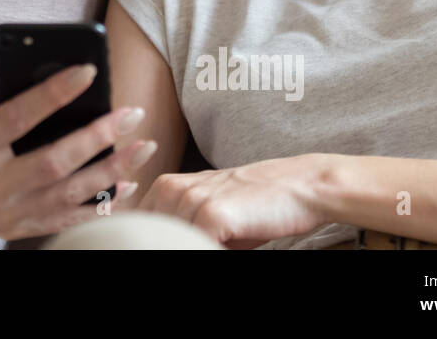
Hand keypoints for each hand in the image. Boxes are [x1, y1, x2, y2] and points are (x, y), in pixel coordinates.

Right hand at [0, 61, 155, 246]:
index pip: (20, 117)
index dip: (55, 92)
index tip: (86, 71)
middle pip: (55, 160)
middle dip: (99, 137)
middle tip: (130, 114)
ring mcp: (4, 211)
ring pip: (67, 193)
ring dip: (109, 173)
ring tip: (140, 149)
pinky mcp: (11, 227)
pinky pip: (61, 219)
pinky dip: (94, 206)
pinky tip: (121, 189)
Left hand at [136, 153, 332, 248]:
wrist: (300, 186)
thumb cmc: (257, 207)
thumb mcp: (208, 215)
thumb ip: (180, 227)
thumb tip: (157, 244)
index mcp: (167, 187)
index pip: (136, 223)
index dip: (142, 238)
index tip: (141, 245)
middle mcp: (173, 189)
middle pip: (149, 235)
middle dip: (162, 245)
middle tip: (198, 244)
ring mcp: (191, 200)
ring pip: (169, 241)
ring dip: (188, 247)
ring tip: (213, 244)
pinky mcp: (211, 214)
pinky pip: (195, 246)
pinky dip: (206, 250)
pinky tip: (226, 248)